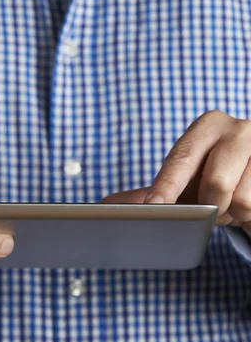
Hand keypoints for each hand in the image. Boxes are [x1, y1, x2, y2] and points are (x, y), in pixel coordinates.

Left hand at [101, 110, 250, 237]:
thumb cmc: (214, 175)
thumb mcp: (185, 178)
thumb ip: (152, 191)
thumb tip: (105, 206)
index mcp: (208, 124)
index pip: (182, 159)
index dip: (167, 186)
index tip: (154, 206)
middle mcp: (240, 129)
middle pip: (216, 184)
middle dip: (209, 207)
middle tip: (209, 209)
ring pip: (241, 201)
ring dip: (232, 215)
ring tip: (230, 205)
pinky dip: (248, 217)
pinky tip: (247, 206)